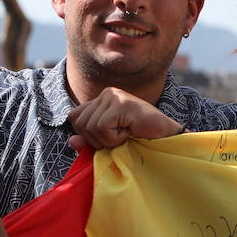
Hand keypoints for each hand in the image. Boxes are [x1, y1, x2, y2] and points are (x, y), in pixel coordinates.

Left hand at [67, 87, 183, 150]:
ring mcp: (114, 96)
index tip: (108, 138)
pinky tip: (130, 132)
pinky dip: (114, 138)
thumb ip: (89, 142)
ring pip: (91, 126)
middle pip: (80, 123)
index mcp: (101, 99)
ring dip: (108, 139)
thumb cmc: (139, 139)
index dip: (86, 134)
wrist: (165, 137)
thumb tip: (71, 142)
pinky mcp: (121, 103)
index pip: (75, 117)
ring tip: (126, 134)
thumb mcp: (109, 142)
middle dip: (97, 139)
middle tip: (119, 138)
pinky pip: (102, 127)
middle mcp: (106, 94)